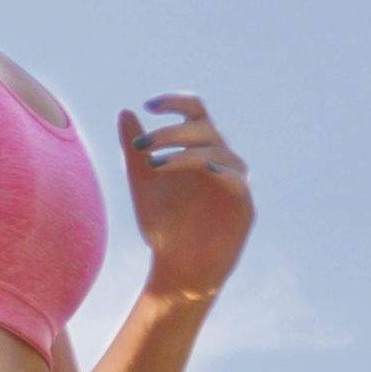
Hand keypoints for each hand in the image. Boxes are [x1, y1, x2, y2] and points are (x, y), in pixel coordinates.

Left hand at [122, 93, 251, 298]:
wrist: (177, 268)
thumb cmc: (163, 225)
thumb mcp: (143, 184)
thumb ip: (135, 151)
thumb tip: (126, 112)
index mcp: (198, 150)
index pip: (195, 113)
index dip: (177, 103)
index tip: (150, 104)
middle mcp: (220, 160)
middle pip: (204, 129)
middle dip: (172, 133)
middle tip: (143, 146)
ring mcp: (234, 182)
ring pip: (218, 152)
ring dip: (186, 153)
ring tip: (155, 165)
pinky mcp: (244, 206)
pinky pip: (237, 180)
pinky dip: (220, 171)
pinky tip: (201, 169)